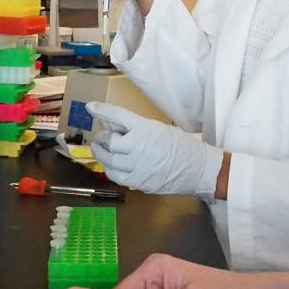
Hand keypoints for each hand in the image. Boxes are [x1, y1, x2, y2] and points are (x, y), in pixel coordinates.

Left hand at [89, 103, 222, 195]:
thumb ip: (135, 128)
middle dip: (102, 137)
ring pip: (108, 159)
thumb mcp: (159, 129)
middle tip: (101, 136)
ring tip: (99, 149)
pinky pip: (115, 175)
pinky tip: (110, 165)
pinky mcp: (137, 182)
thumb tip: (113, 125)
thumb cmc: (182, 145)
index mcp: (145, 128)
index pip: (117, 116)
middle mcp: (137, 146)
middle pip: (109, 140)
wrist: (198, 169)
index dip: (101, 110)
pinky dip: (109, 168)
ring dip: (101, 152)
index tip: (90, 107)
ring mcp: (136, 166)